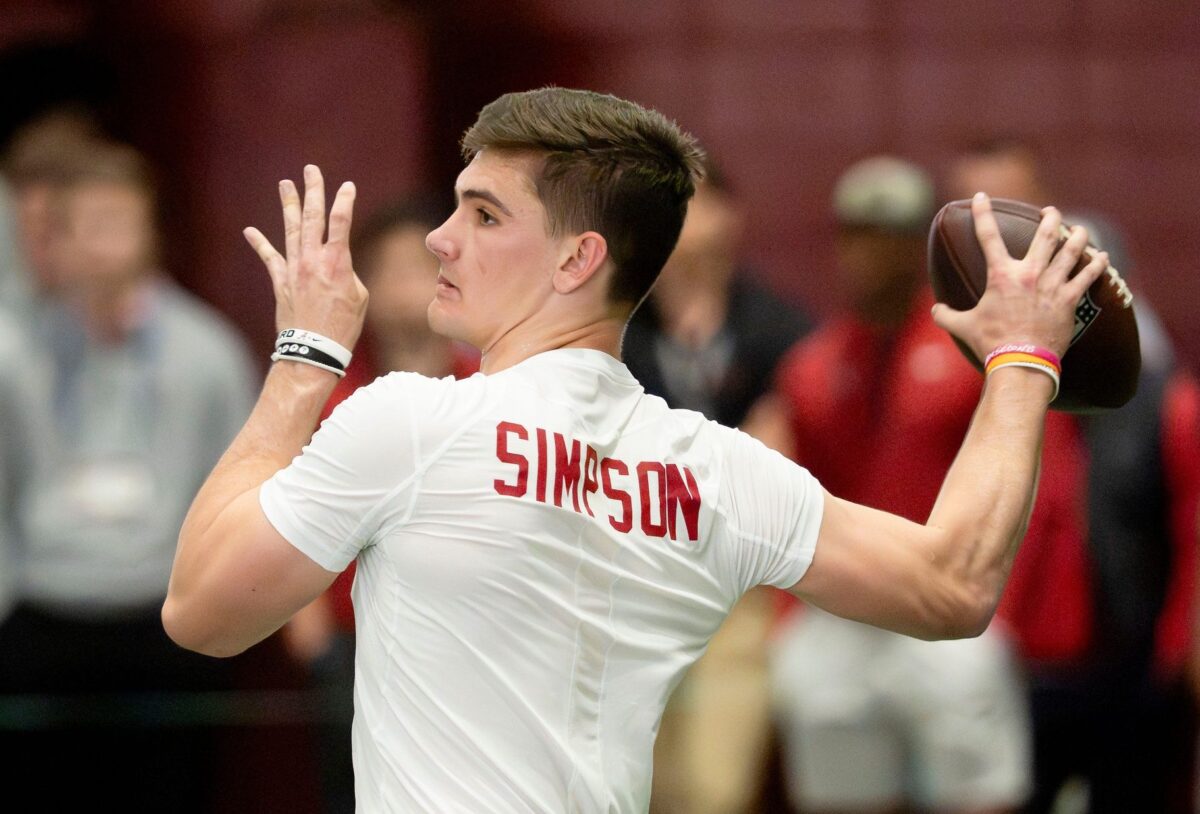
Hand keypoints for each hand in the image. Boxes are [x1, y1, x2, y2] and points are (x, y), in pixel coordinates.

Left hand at [244, 165, 367, 349]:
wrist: (314, 350)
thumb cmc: (343, 326)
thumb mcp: (359, 297)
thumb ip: (347, 274)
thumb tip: (335, 266)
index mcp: (337, 262)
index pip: (341, 221)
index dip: (345, 200)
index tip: (347, 186)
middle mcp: (313, 260)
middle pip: (313, 217)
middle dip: (313, 191)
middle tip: (311, 170)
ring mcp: (294, 269)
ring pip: (291, 229)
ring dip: (289, 205)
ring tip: (285, 184)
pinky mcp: (281, 282)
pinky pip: (269, 258)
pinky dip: (259, 243)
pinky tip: (250, 230)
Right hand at [932, 192, 1109, 359]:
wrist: (1020, 361)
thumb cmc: (991, 343)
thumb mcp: (962, 327)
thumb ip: (946, 315)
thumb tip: (935, 309)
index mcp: (1001, 275)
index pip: (988, 236)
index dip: (982, 213)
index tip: (981, 197)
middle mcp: (1030, 274)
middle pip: (1045, 235)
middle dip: (1050, 218)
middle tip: (1051, 211)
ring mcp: (1053, 285)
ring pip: (1071, 251)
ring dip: (1078, 237)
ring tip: (1081, 229)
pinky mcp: (1069, 300)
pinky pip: (1088, 277)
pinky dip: (1096, 265)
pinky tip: (1103, 256)